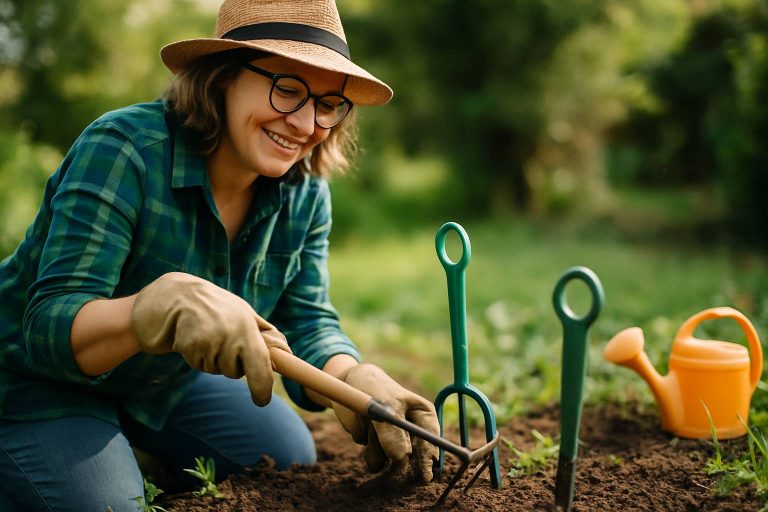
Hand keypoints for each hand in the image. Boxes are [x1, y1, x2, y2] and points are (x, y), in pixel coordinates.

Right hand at [130, 272, 290, 404]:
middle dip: (234, 365)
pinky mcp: (189, 349)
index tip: (262, 400)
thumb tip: (287, 354)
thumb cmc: (220, 308)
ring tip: (209, 336)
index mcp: (247, 328)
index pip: (260, 367)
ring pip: (217, 370)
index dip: (262, 388)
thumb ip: (267, 334)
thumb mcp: (246, 314)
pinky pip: (200, 366)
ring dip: (215, 360)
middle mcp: (229, 337)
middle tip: (226, 342)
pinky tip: (196, 338)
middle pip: (236, 373)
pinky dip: (200, 357)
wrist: (180, 297)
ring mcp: (207, 344)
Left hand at [331, 364, 438, 481]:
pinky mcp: (377, 446)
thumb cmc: (374, 388)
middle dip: (403, 466)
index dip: (428, 458)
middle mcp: (411, 431)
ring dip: (378, 450)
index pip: (431, 439)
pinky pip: (373, 458)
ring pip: (390, 460)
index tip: (424, 475)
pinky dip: (367, 448)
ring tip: (370, 426)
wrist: (349, 385)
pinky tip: (363, 428)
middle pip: (413, 458)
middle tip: (398, 476)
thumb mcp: (384, 405)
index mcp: (423, 415)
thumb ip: (393, 432)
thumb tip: (403, 459)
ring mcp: (394, 440)